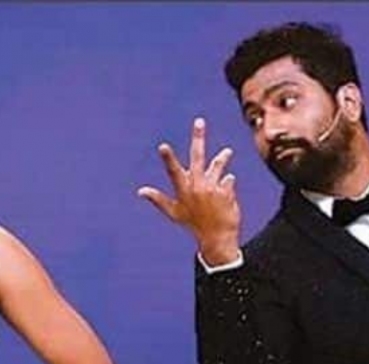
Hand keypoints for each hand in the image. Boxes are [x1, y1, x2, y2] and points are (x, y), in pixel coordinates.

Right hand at [138, 117, 241, 265]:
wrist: (217, 237)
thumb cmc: (193, 224)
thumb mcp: (174, 213)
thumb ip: (158, 199)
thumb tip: (140, 191)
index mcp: (183, 190)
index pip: (173, 171)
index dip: (168, 158)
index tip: (163, 146)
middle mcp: (198, 187)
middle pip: (198, 157)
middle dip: (198, 138)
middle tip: (199, 122)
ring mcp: (213, 188)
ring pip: (218, 166)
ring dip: (222, 158)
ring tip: (228, 152)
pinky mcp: (227, 191)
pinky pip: (228, 181)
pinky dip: (226, 184)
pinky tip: (225, 192)